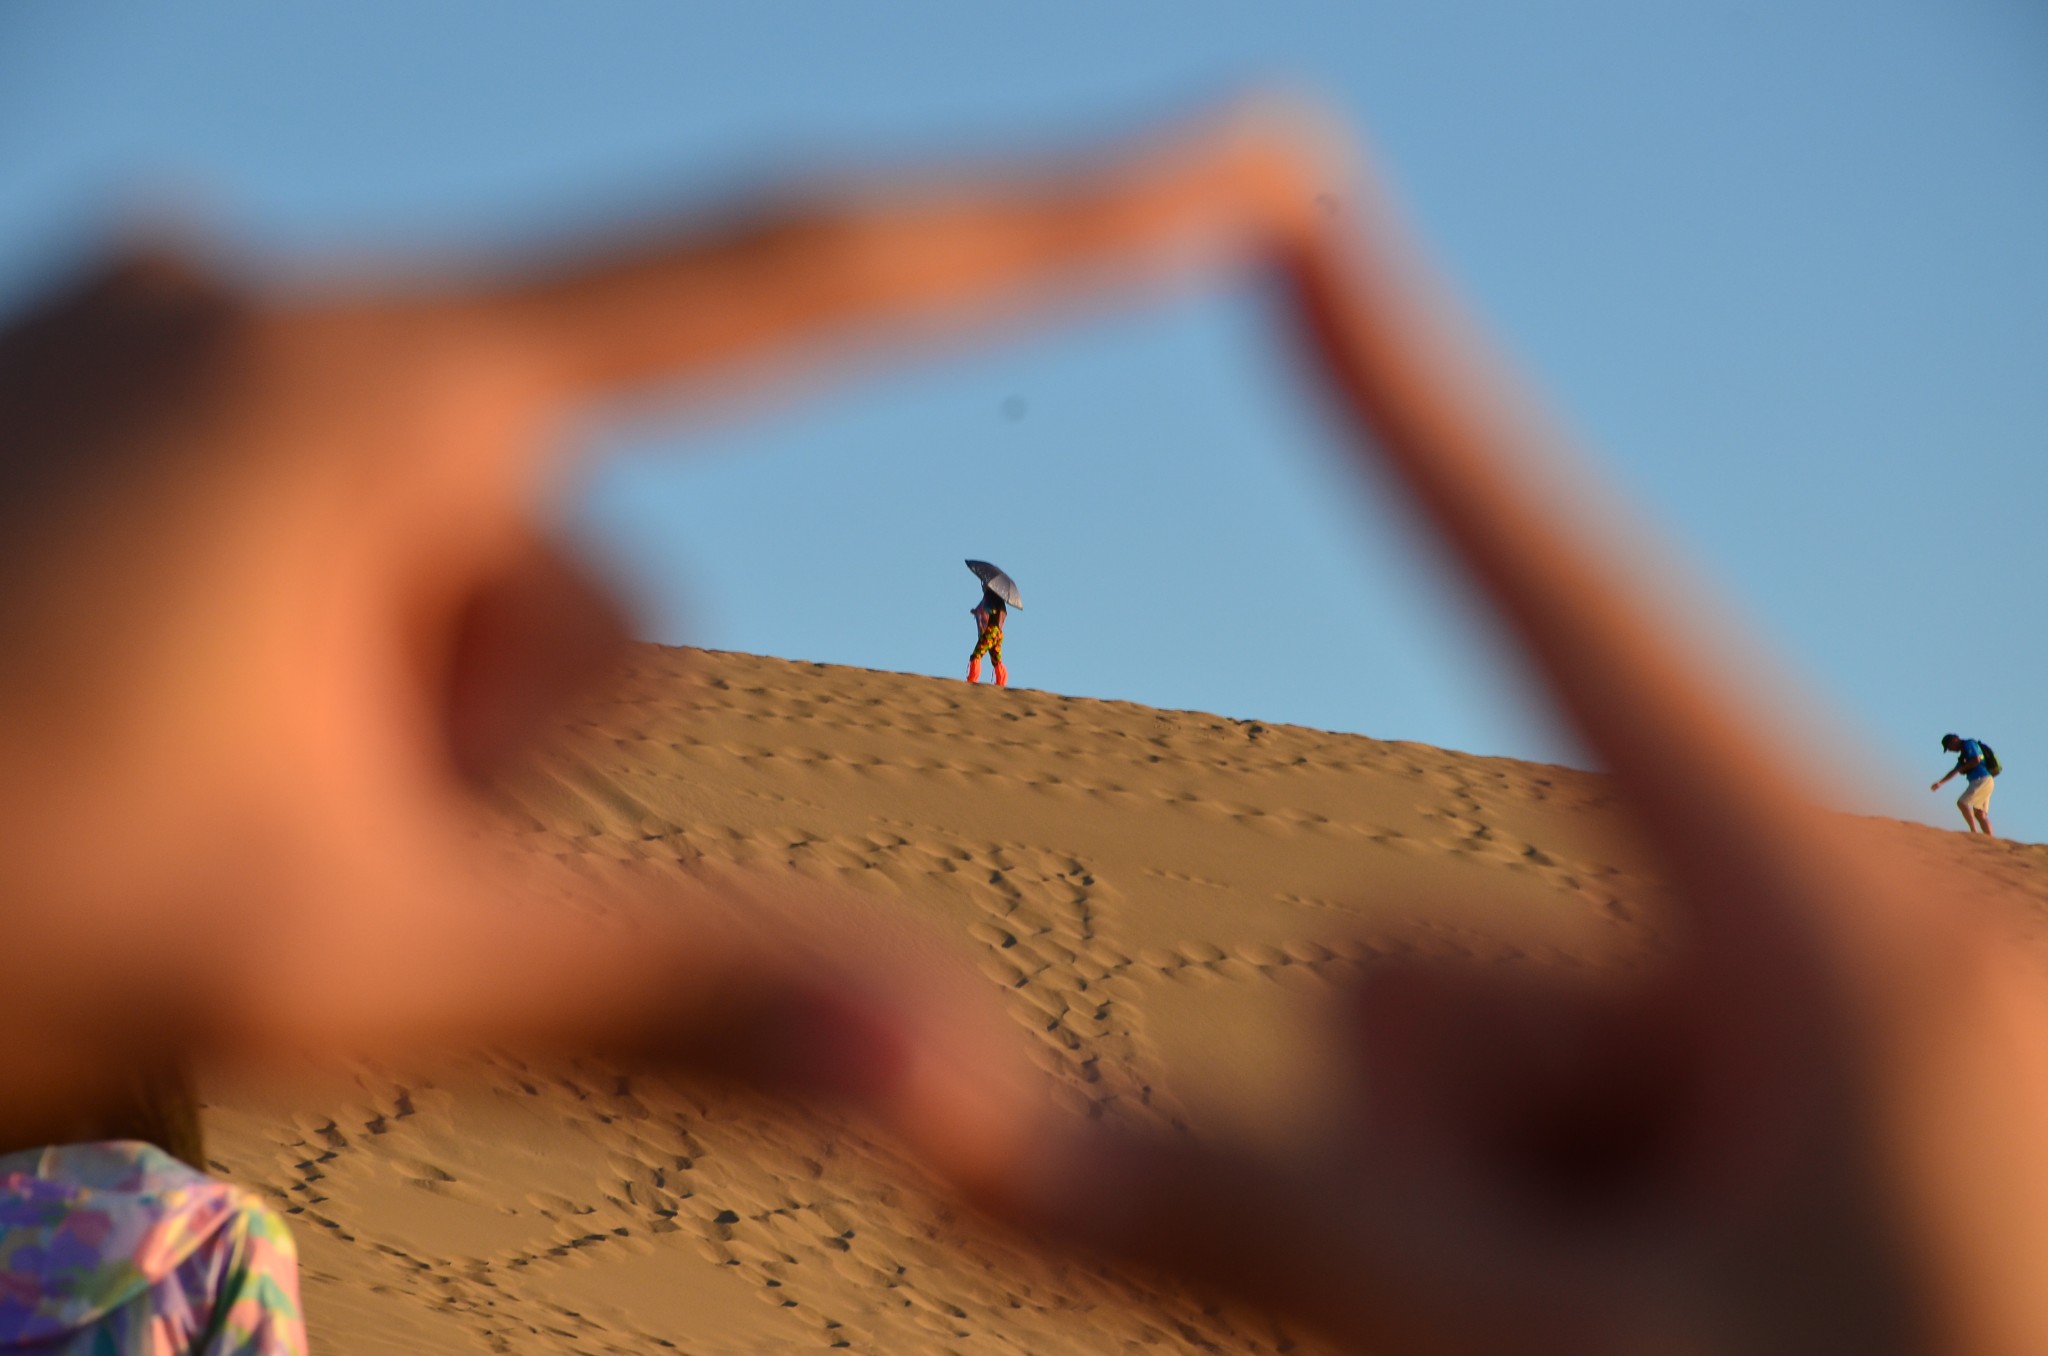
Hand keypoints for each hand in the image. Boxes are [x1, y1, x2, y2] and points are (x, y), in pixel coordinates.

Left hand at [0, 107, 1334, 1175]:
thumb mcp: (342, 962)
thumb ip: (680, 1000)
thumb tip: (980, 1093)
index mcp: (376, 378)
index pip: (812, 278)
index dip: (1068, 216)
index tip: (1263, 155)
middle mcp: (294, 293)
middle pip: (606, 557)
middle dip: (526, 750)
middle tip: (312, 854)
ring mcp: (200, 325)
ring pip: (481, 578)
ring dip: (419, 741)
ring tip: (208, 810)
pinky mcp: (143, 381)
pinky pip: (364, 535)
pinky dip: (338, 676)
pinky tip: (164, 732)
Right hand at [957, 178, 2047, 1353]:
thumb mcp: (1582, 1347)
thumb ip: (1264, 1228)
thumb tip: (943, 1128)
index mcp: (1835, 921)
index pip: (1547, 597)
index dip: (1399, 404)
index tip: (1290, 216)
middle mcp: (1831, 919)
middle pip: (1413, 977)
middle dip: (1441, 1161)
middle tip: (1613, 1309)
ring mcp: (1812, 1017)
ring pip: (1468, 1070)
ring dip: (1499, 1222)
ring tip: (1678, 1321)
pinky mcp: (1800, 1093)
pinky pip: (1557, 1118)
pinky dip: (1558, 1235)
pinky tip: (1699, 1302)